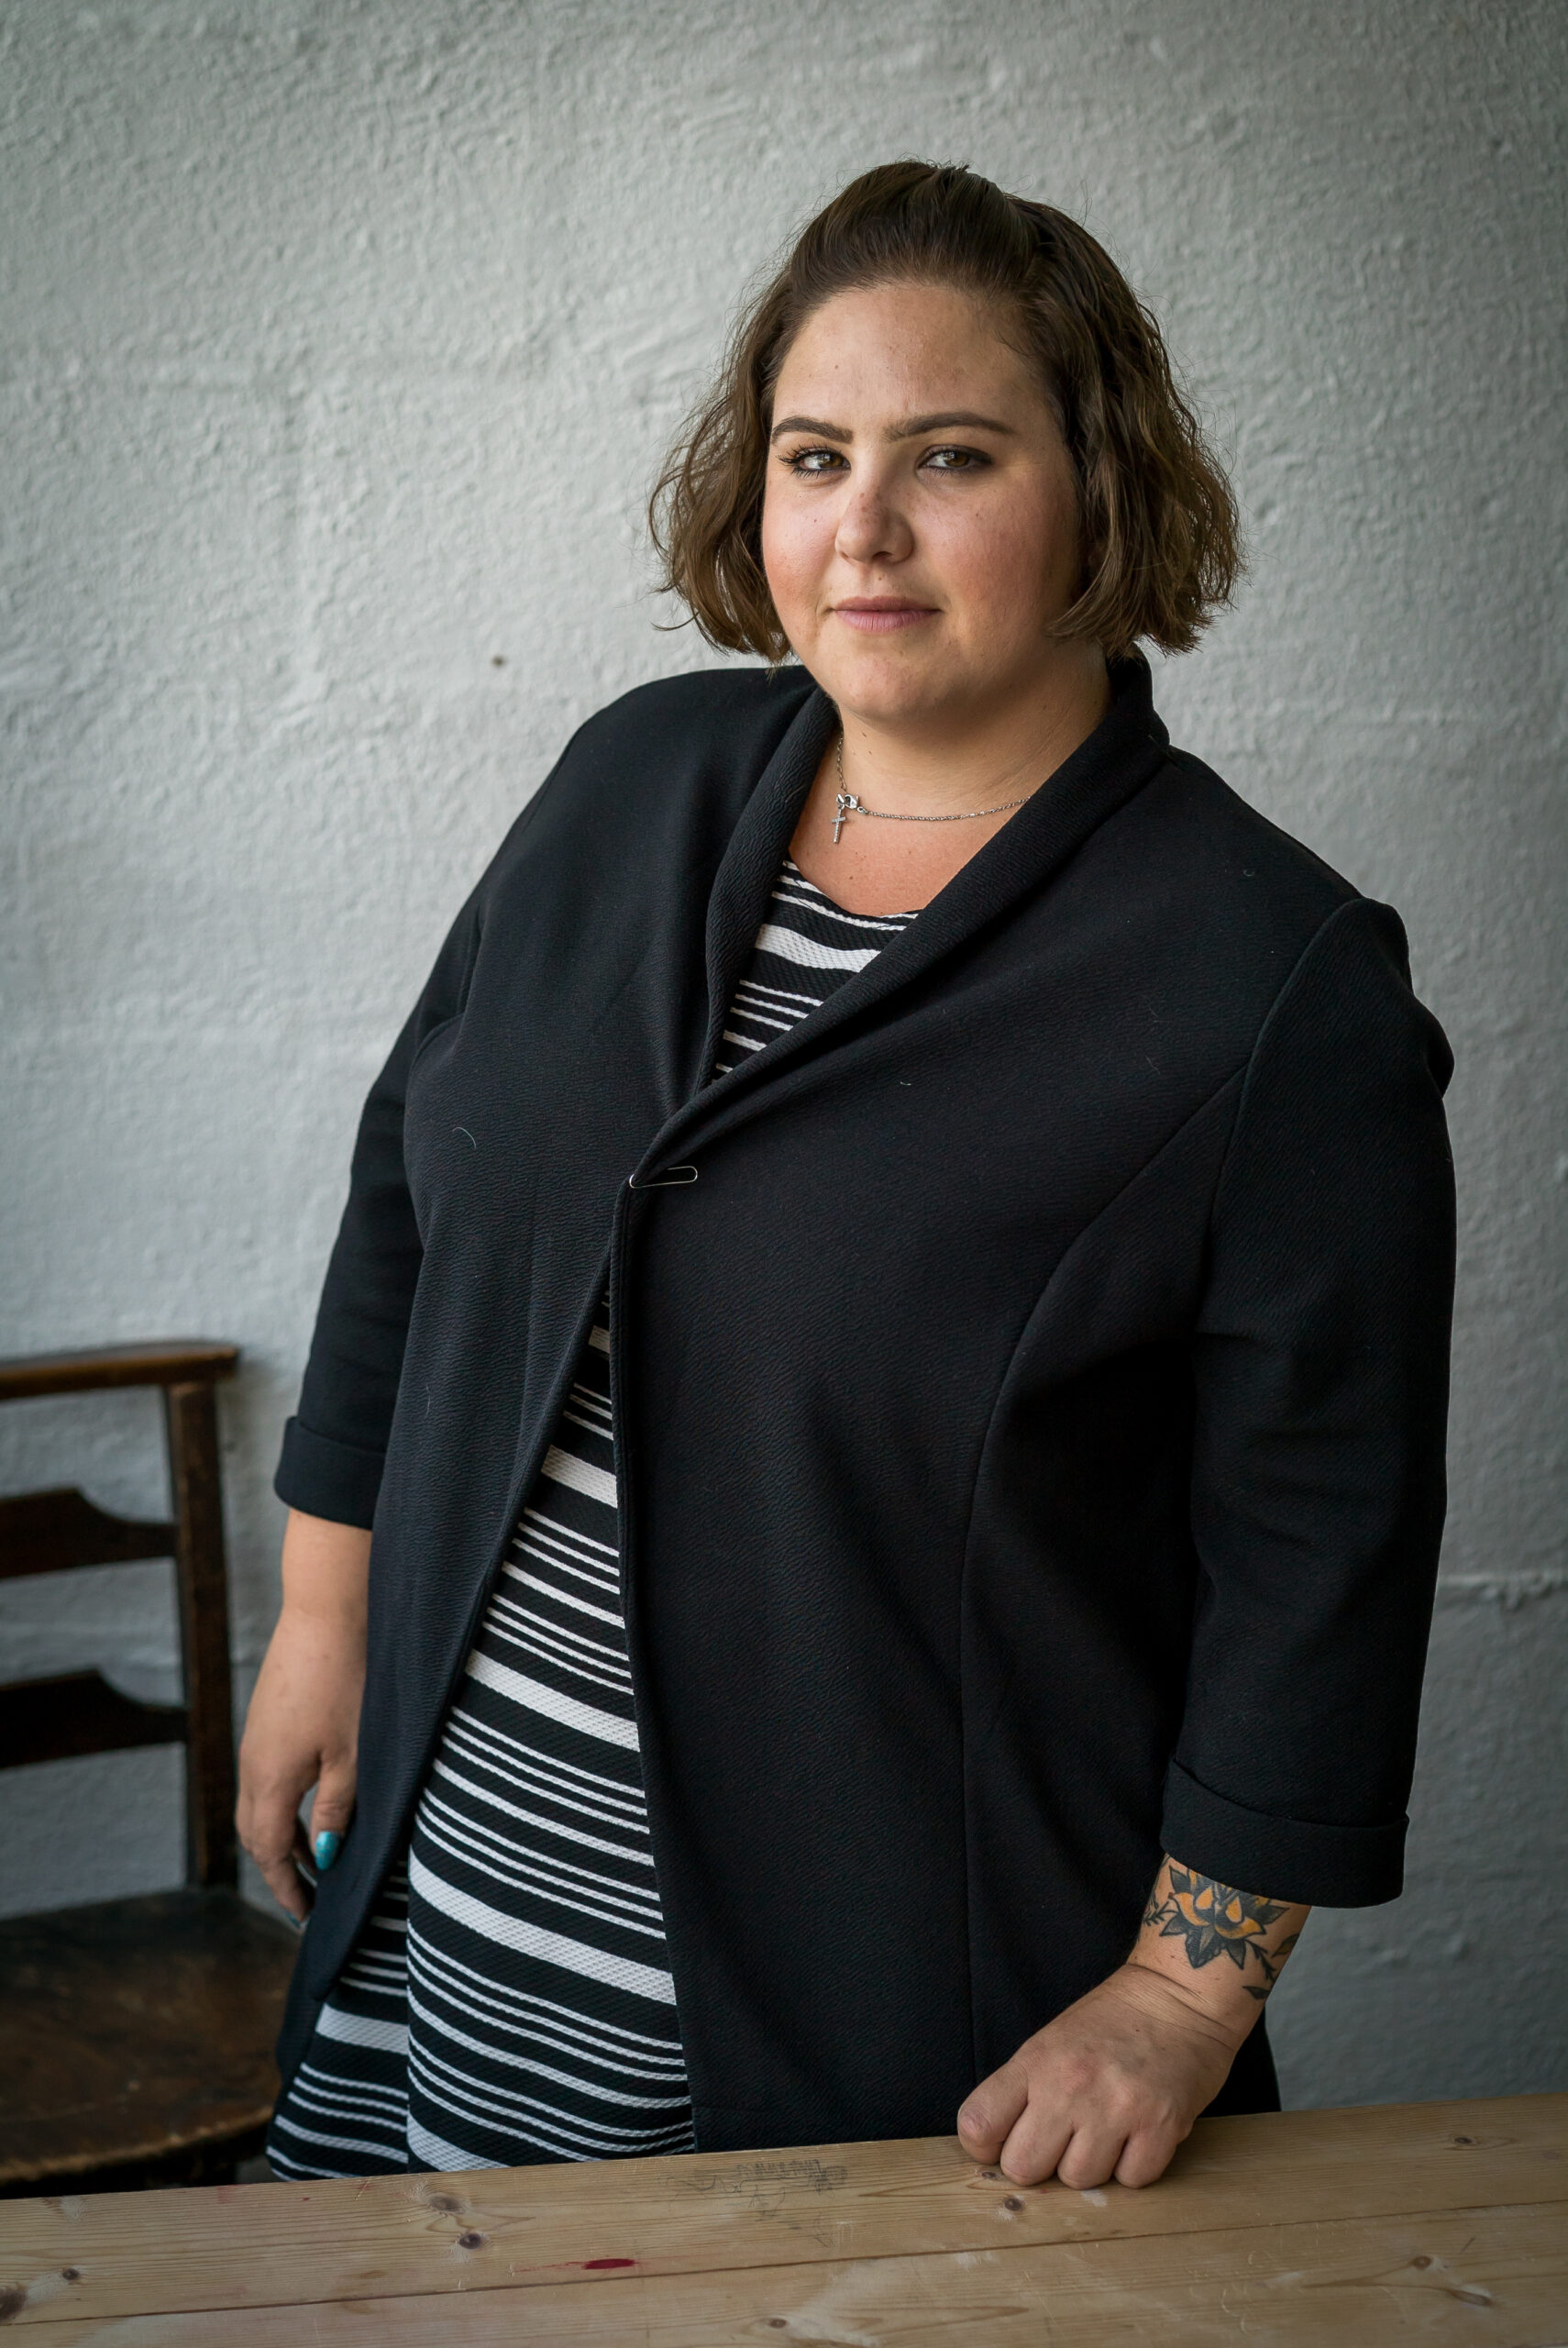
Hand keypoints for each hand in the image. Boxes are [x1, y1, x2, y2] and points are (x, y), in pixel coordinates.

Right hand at [237, 1512, 369, 1920]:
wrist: (329, 1609)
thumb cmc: (348, 1681)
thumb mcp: (352, 1755)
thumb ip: (336, 1809)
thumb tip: (321, 1858)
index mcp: (268, 1778)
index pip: (267, 1850)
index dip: (285, 1887)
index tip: (305, 1916)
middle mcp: (252, 1761)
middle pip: (254, 1831)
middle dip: (279, 1867)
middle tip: (308, 1897)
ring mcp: (257, 1736)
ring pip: (258, 1803)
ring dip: (282, 1834)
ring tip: (315, 1858)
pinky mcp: (268, 1717)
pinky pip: (266, 1775)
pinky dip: (284, 1802)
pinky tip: (313, 1800)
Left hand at [956, 1962, 1245, 2188]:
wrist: (1178, 1995)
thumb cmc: (1112, 2022)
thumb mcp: (1052, 2042)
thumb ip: (1025, 2090)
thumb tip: (1000, 2150)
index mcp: (1035, 2061)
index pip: (977, 2124)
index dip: (985, 2146)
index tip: (1004, 2142)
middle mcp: (1069, 2085)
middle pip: (1023, 2168)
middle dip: (1040, 2164)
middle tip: (1063, 2140)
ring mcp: (1116, 2107)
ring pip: (1078, 2180)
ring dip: (1092, 2166)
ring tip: (1108, 2130)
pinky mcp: (1160, 2126)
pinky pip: (1131, 2181)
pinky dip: (1135, 2166)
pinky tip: (1140, 2133)